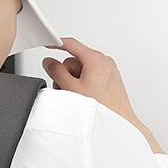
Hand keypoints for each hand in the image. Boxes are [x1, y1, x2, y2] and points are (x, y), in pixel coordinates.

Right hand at [42, 37, 162, 153]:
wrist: (119, 123)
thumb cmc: (102, 107)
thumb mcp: (71, 88)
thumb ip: (57, 72)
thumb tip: (49, 63)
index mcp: (96, 59)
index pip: (71, 44)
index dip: (56, 44)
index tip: (47, 44)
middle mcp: (104, 62)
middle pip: (74, 61)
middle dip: (65, 75)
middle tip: (64, 89)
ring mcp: (107, 72)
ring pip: (81, 71)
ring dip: (72, 83)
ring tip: (76, 98)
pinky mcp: (109, 81)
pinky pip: (90, 78)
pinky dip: (82, 86)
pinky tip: (83, 99)